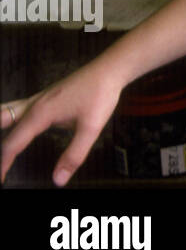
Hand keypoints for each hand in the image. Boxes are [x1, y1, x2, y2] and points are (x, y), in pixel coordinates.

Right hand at [1, 59, 125, 186]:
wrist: (110, 69)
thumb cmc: (101, 94)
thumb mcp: (91, 128)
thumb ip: (74, 155)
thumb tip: (58, 179)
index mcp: (40, 114)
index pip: (12, 144)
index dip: (3, 164)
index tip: (0, 179)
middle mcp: (33, 105)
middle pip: (1, 122)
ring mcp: (37, 99)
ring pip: (5, 112)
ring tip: (0, 147)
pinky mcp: (44, 97)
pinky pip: (16, 108)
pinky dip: (6, 119)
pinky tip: (11, 127)